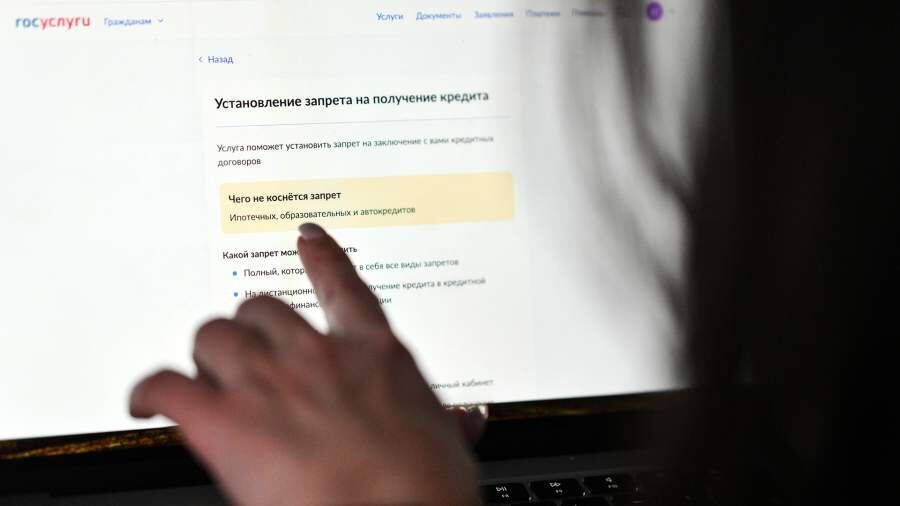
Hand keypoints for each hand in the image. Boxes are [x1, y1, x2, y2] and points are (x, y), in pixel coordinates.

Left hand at [130, 223, 480, 504]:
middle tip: (248, 351)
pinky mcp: (224, 421)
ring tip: (204, 374)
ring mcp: (269, 381)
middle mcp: (317, 354)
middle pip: (261, 307)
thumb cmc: (426, 491)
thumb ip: (448, 424)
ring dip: (206, 353)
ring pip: (213, 334)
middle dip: (250, 327)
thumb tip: (467, 424)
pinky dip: (148, 391)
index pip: (342, 285)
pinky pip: (167, 384)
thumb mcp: (446, 447)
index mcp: (373, 354)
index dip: (321, 257)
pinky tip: (145, 402)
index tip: (308, 237)